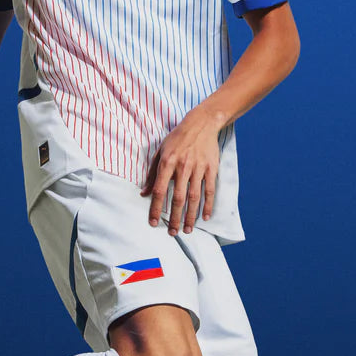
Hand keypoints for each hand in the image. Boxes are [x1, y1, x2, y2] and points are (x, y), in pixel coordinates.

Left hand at [140, 105, 222, 234]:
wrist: (201, 123)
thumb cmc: (177, 138)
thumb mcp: (160, 151)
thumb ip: (152, 173)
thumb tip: (144, 193)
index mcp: (168, 163)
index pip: (160, 191)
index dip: (156, 209)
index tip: (154, 223)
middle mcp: (183, 167)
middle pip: (178, 198)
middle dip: (174, 218)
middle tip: (172, 232)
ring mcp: (198, 168)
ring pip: (194, 197)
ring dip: (190, 216)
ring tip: (187, 230)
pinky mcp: (211, 168)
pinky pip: (210, 190)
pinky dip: (208, 205)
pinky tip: (204, 217)